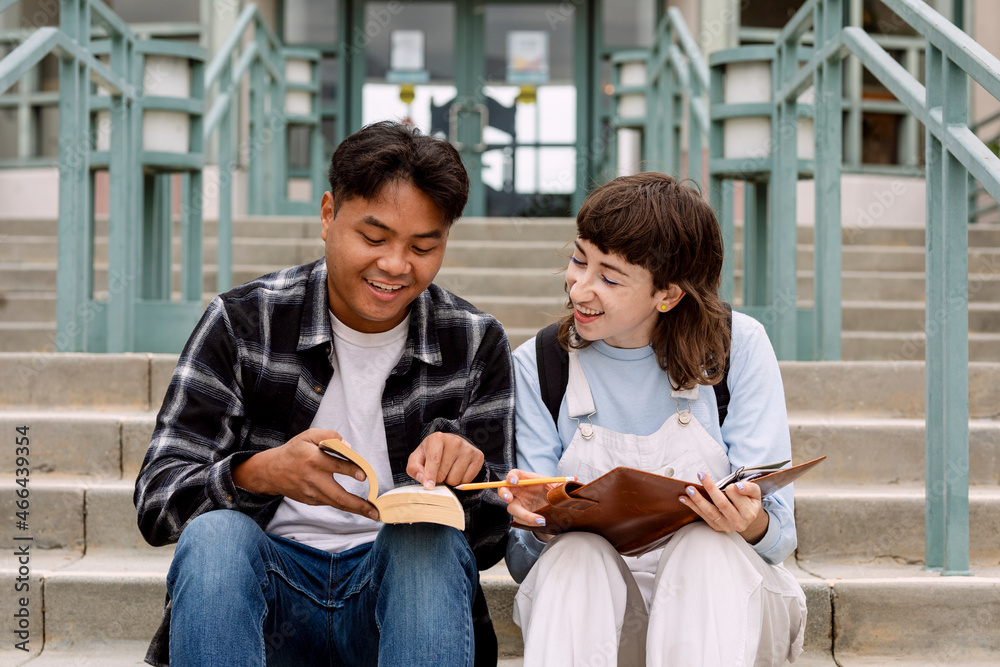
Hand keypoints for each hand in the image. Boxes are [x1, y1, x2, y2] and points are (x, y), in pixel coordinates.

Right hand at [232, 428, 378, 519]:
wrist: (271, 471)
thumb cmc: (294, 451)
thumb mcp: (308, 436)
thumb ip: (329, 436)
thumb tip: (349, 446)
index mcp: (314, 460)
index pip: (336, 466)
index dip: (352, 470)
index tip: (364, 475)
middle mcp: (314, 480)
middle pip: (339, 496)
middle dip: (359, 505)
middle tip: (375, 511)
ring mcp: (312, 493)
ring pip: (336, 504)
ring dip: (356, 510)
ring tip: (373, 514)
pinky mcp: (311, 501)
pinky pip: (330, 503)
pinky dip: (345, 506)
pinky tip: (358, 507)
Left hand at [407, 432, 483, 488]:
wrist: (451, 445)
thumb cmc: (431, 453)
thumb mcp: (417, 458)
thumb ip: (414, 468)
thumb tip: (423, 479)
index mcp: (437, 438)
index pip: (434, 460)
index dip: (430, 475)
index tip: (428, 487)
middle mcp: (455, 441)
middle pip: (443, 473)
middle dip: (438, 477)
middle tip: (439, 470)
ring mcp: (468, 449)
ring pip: (455, 479)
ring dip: (449, 480)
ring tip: (448, 469)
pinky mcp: (478, 457)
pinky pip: (466, 480)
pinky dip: (461, 480)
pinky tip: (458, 470)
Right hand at [497, 469, 559, 537]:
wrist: (556, 510)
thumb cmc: (556, 494)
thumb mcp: (560, 488)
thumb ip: (562, 485)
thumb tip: (574, 480)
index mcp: (528, 480)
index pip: (515, 474)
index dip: (511, 476)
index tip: (514, 482)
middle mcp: (521, 491)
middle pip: (503, 489)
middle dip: (504, 493)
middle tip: (509, 499)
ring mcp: (519, 503)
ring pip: (512, 509)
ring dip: (524, 515)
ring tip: (540, 520)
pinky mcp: (521, 515)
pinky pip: (519, 520)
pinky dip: (529, 522)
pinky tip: (540, 522)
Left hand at [678, 471, 768, 543]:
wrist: (748, 517)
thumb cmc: (749, 501)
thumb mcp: (755, 493)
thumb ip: (749, 488)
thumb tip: (737, 487)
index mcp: (749, 513)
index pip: (737, 497)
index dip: (731, 489)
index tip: (728, 484)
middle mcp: (738, 522)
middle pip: (722, 504)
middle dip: (710, 488)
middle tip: (700, 475)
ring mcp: (726, 526)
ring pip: (710, 512)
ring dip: (697, 500)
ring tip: (689, 489)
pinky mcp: (716, 527)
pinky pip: (703, 516)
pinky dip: (693, 507)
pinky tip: (683, 498)